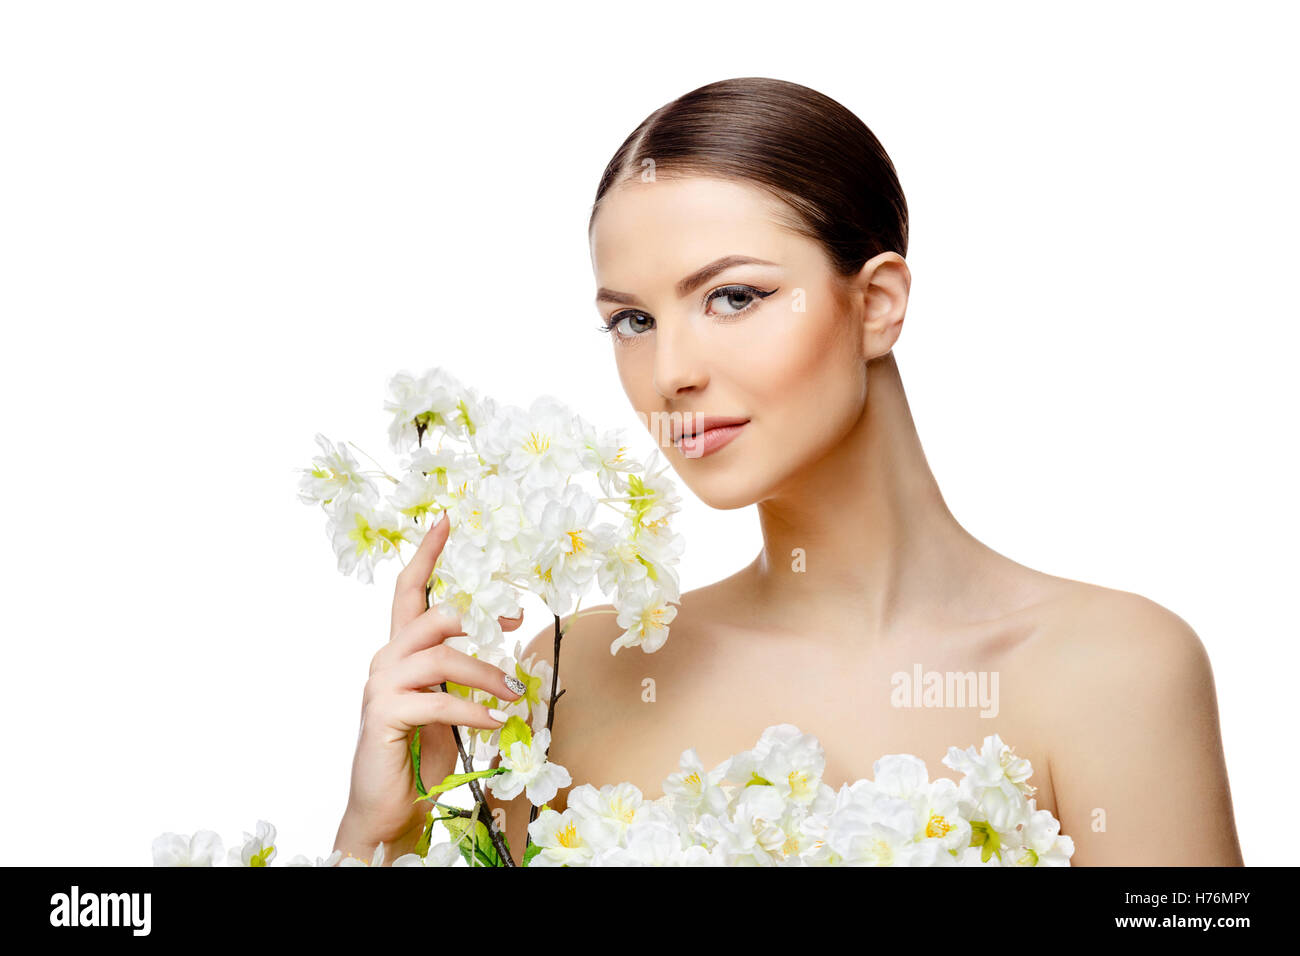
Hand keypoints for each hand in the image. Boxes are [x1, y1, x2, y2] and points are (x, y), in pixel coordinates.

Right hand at [334, 511, 523, 860]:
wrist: (388, 806)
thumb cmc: (420, 754)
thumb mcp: (448, 707)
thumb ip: (463, 680)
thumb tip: (509, 669)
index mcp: (401, 650)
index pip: (410, 589)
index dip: (428, 554)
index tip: (447, 520)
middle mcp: (386, 659)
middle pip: (433, 615)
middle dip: (478, 612)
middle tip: (517, 618)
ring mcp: (381, 686)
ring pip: (441, 657)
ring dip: (486, 673)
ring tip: (515, 694)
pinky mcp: (384, 716)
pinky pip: (437, 702)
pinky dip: (473, 711)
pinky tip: (496, 724)